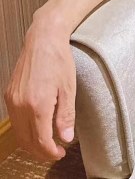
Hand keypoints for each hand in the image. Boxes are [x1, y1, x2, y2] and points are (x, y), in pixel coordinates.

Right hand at [3, 18, 75, 161]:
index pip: (41, 141)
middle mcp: (21, 105)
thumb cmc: (59, 59)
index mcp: (38, 104)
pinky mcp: (9, 94)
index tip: (60, 153)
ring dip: (32, 142)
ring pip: (19, 132)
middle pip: (27, 141)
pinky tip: (37, 126)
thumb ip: (66, 115)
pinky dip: (25, 129)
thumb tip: (66, 138)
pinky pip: (15, 120)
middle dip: (41, 151)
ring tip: (47, 141)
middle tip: (55, 151)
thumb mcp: (69, 88)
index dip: (51, 152)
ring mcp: (12, 100)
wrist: (44, 38)